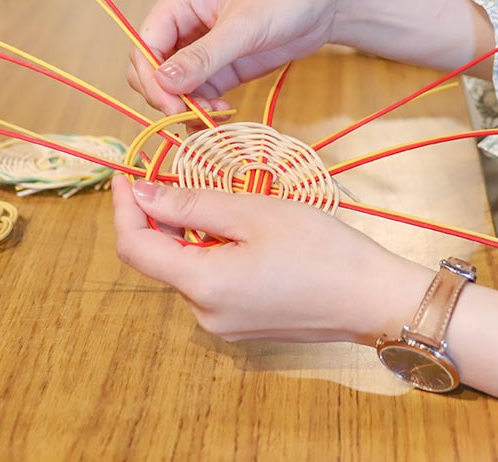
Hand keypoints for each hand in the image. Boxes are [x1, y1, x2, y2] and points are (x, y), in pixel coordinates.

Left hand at [111, 175, 429, 343]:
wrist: (373, 298)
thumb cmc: (320, 249)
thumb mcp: (254, 212)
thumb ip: (191, 203)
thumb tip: (143, 194)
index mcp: (202, 285)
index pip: (135, 248)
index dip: (124, 208)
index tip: (127, 173)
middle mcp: (203, 314)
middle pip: (161, 259)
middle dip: (161, 216)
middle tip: (177, 175)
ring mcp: (223, 324)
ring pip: (187, 269)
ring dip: (189, 233)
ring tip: (218, 202)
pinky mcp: (242, 323)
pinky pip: (210, 283)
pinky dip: (210, 252)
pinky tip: (238, 233)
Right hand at [129, 0, 357, 114]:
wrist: (327, 0)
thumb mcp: (244, 26)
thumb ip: (203, 57)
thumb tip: (163, 83)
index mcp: (177, 2)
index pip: (145, 47)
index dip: (152, 81)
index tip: (172, 108)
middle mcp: (182, 24)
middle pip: (153, 69)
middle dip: (166, 96)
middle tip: (193, 117)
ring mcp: (201, 48)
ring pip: (175, 87)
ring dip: (187, 106)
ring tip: (215, 116)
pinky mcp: (221, 66)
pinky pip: (199, 93)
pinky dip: (204, 108)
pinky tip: (222, 113)